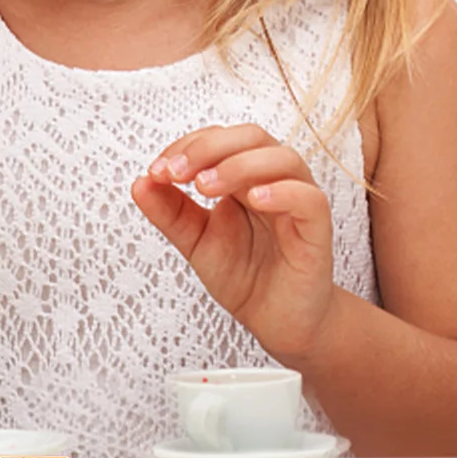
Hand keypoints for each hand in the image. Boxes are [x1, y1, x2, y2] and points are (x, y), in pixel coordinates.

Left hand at [130, 124, 336, 361]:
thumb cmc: (243, 274)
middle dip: (208, 148)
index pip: (218, 139)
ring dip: (238, 165)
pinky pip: (309, 199)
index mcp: (242, 177)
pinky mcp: (316, 231)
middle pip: (250, 136)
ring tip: (206, 187)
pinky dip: (283, 192)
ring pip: (282, 159)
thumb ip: (169, 212)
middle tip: (177, 172)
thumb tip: (140, 183)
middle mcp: (273, 181)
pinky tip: (254, 200)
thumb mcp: (193, 240)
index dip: (186, 147)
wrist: (276, 321)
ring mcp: (297, 202)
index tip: (157, 171)